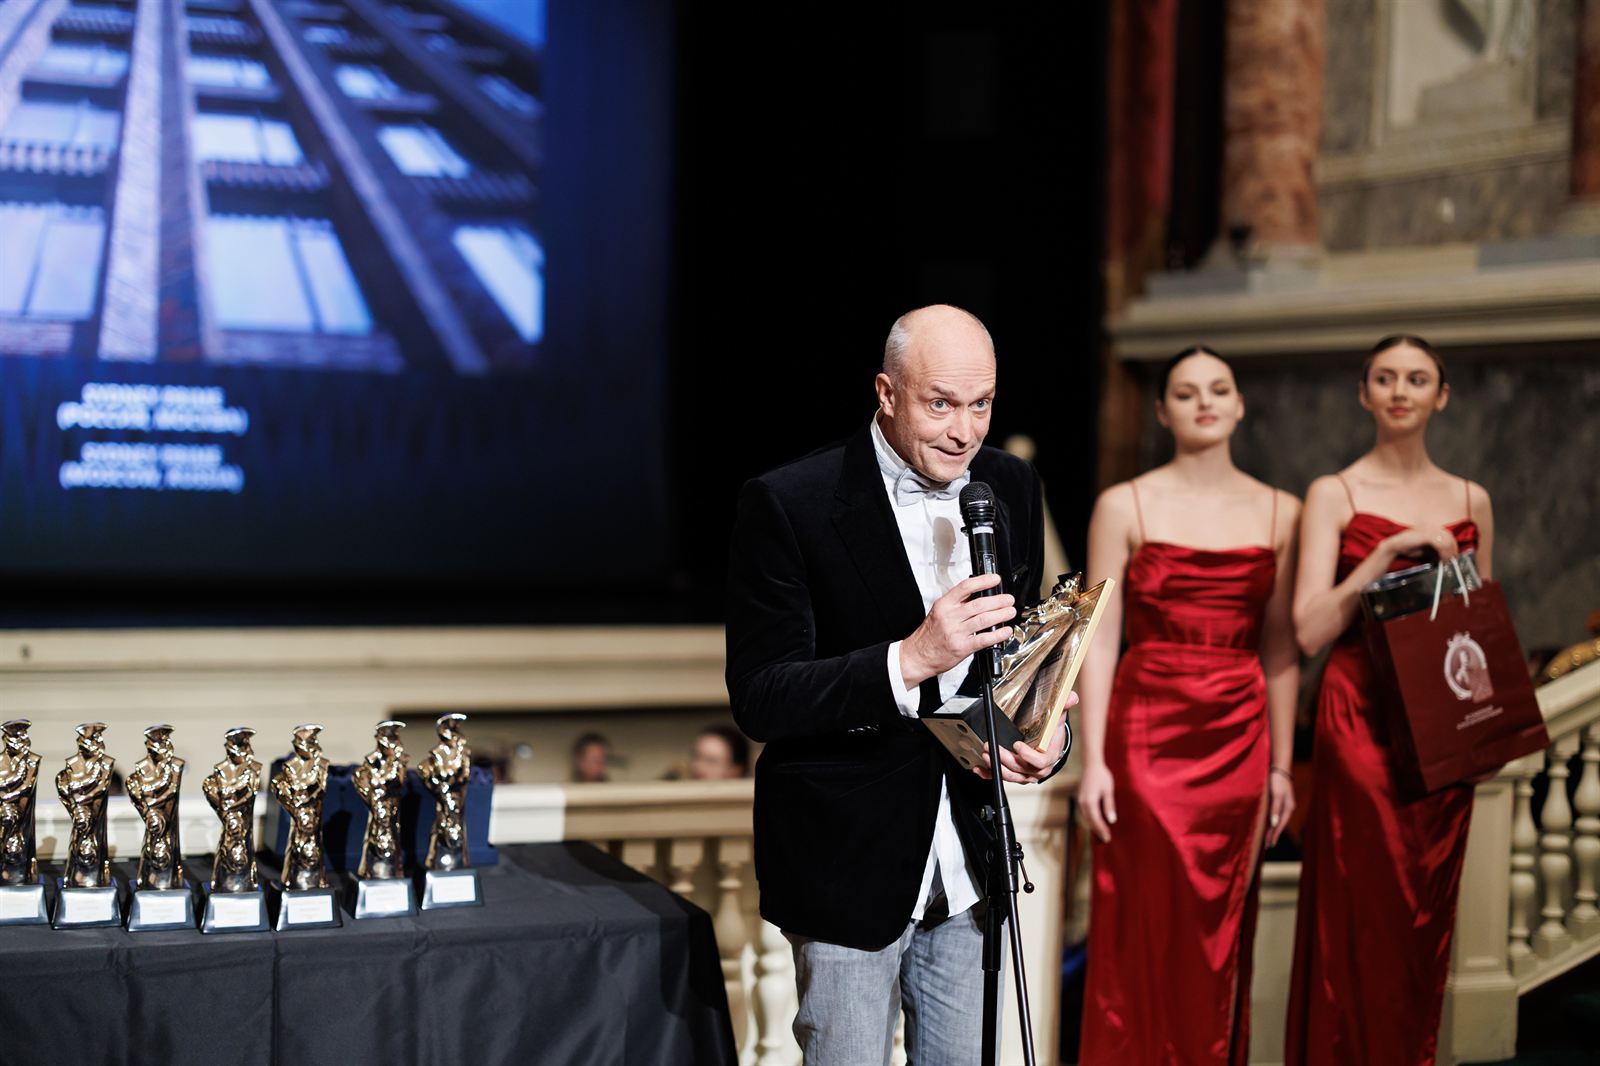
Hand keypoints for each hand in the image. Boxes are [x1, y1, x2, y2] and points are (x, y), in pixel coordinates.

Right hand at [899, 573, 1015, 687]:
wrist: (918, 656)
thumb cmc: (929, 635)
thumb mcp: (938, 612)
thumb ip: (957, 603)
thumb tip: (978, 594)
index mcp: (944, 605)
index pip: (965, 587)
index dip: (983, 581)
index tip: (995, 579)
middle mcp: (950, 617)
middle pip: (979, 604)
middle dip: (998, 600)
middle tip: (1008, 599)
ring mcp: (956, 632)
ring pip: (984, 619)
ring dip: (1001, 615)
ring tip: (1010, 611)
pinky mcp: (962, 647)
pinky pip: (984, 639)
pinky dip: (998, 634)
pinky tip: (1005, 631)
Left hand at [972, 698, 1076, 784]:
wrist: (1050, 746)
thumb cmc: (1052, 735)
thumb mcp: (1058, 719)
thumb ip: (1062, 706)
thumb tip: (1071, 697)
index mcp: (1049, 757)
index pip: (1040, 762)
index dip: (1028, 756)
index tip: (1017, 745)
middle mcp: (1038, 770)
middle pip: (1021, 769)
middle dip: (1004, 758)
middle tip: (991, 747)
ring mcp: (1026, 774)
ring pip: (1011, 775)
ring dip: (996, 766)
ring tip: (985, 754)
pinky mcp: (1016, 775)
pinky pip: (1002, 778)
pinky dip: (989, 774)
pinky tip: (979, 769)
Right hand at [1077, 758, 1115, 842]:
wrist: (1091, 765)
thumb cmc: (1102, 776)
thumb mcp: (1108, 790)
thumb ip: (1109, 805)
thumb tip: (1111, 820)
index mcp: (1090, 801)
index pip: (1096, 820)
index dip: (1102, 830)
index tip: (1108, 838)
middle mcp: (1082, 803)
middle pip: (1090, 821)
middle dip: (1097, 830)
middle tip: (1106, 839)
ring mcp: (1080, 801)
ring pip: (1086, 818)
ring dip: (1094, 826)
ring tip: (1102, 833)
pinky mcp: (1081, 799)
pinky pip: (1085, 813)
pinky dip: (1091, 819)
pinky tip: (1096, 822)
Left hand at [1266, 770, 1294, 847]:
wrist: (1279, 769)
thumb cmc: (1277, 781)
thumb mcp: (1276, 795)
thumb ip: (1275, 809)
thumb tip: (1274, 824)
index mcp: (1288, 808)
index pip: (1280, 825)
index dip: (1275, 834)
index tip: (1270, 844)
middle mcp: (1288, 808)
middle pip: (1280, 824)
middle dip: (1274, 835)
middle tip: (1268, 846)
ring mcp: (1285, 805)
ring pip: (1279, 820)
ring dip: (1273, 829)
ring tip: (1268, 838)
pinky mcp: (1280, 801)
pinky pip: (1277, 815)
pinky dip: (1273, 822)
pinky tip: (1270, 825)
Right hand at [1385, 526, 1458, 563]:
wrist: (1395, 547)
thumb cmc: (1409, 548)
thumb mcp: (1426, 549)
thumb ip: (1436, 550)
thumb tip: (1447, 556)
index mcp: (1432, 528)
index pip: (1448, 536)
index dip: (1452, 547)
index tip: (1451, 557)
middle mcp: (1431, 526)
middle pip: (1449, 537)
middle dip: (1452, 550)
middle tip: (1450, 561)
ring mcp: (1429, 529)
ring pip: (1447, 540)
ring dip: (1448, 553)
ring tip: (1445, 561)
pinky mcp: (1426, 534)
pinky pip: (1441, 544)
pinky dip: (1443, 553)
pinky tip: (1441, 559)